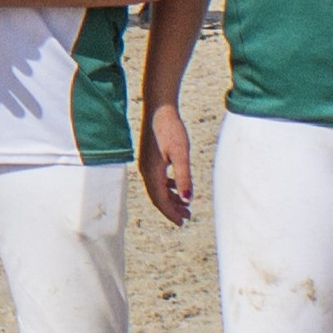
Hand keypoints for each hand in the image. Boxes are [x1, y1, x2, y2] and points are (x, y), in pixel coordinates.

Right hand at [141, 104, 198, 226]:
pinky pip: (158, 179)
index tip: (183, 222)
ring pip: (158, 188)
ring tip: (185, 205)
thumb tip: (187, 200)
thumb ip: (184, 178)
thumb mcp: (181, 155)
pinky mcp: (150, 158)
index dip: (171, 213)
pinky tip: (177, 186)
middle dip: (172, 209)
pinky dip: (167, 187)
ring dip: (170, 198)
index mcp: (152, 173)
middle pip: (157, 197)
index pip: (160, 200)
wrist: (159, 109)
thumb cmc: (171, 130)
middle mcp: (146, 171)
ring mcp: (146, 164)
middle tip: (187, 217)